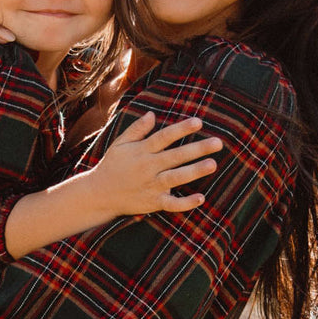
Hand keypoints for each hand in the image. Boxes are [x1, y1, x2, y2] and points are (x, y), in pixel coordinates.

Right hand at [83, 113, 221, 220]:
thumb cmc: (112, 166)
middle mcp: (148, 167)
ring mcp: (151, 186)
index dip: (181, 129)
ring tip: (213, 164)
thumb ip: (136, 130)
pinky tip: (201, 198)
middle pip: (175, 156)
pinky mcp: (152, 203)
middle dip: (197, 149)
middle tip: (218, 143)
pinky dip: (185, 203)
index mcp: (142, 151)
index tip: (199, 122)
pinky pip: (171, 204)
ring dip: (194, 171)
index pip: (164, 137)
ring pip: (175, 177)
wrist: (99, 194)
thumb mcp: (120, 144)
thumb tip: (152, 114)